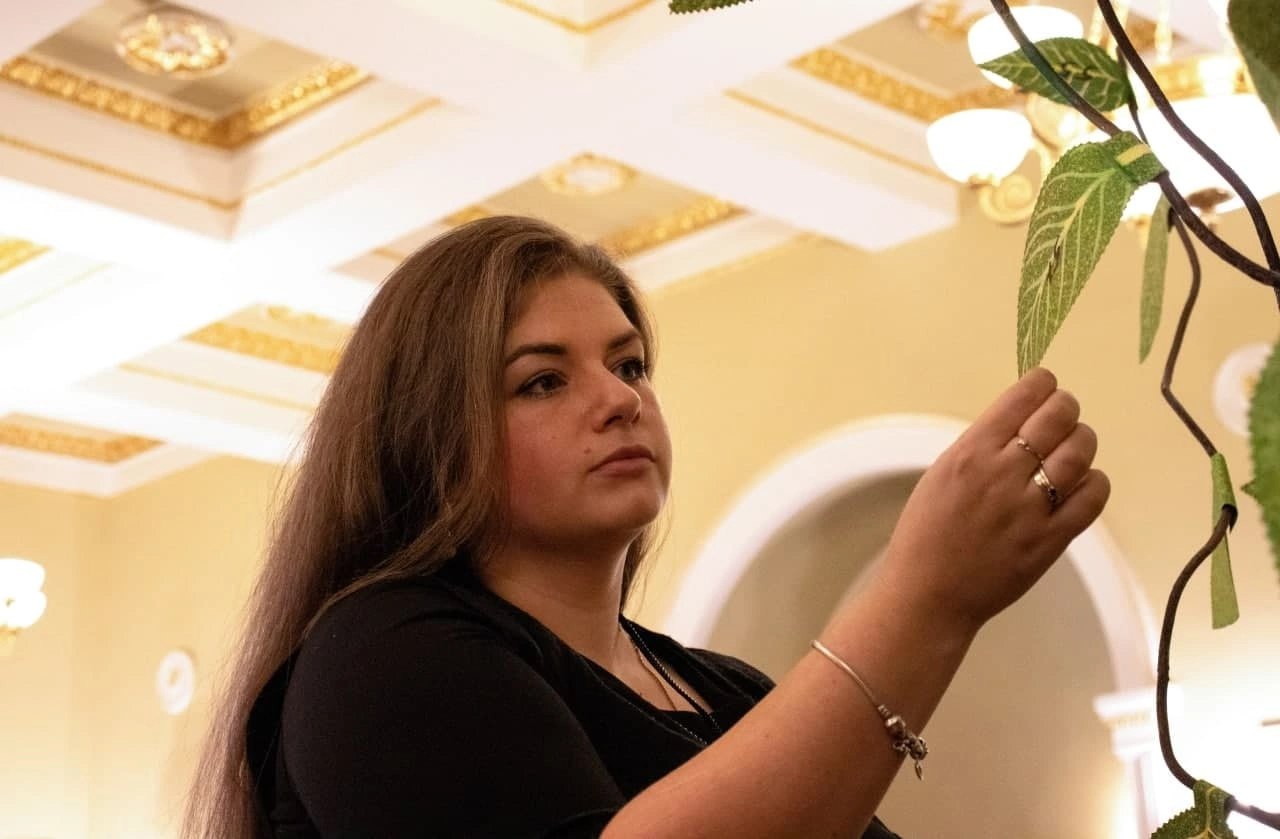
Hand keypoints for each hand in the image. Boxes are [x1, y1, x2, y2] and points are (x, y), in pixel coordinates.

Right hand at [874, 368, 1110, 635]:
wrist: (930, 593)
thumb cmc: (926, 533)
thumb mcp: (941, 475)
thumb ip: (980, 449)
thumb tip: (1020, 425)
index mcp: (971, 453)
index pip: (1022, 398)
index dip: (1041, 384)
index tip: (1044, 385)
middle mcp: (1004, 473)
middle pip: (1058, 418)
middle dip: (1066, 407)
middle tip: (1063, 413)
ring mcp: (1032, 507)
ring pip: (1081, 452)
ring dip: (1083, 439)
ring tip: (1075, 443)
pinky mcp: (1052, 539)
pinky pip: (1093, 496)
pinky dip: (1095, 480)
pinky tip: (1083, 481)